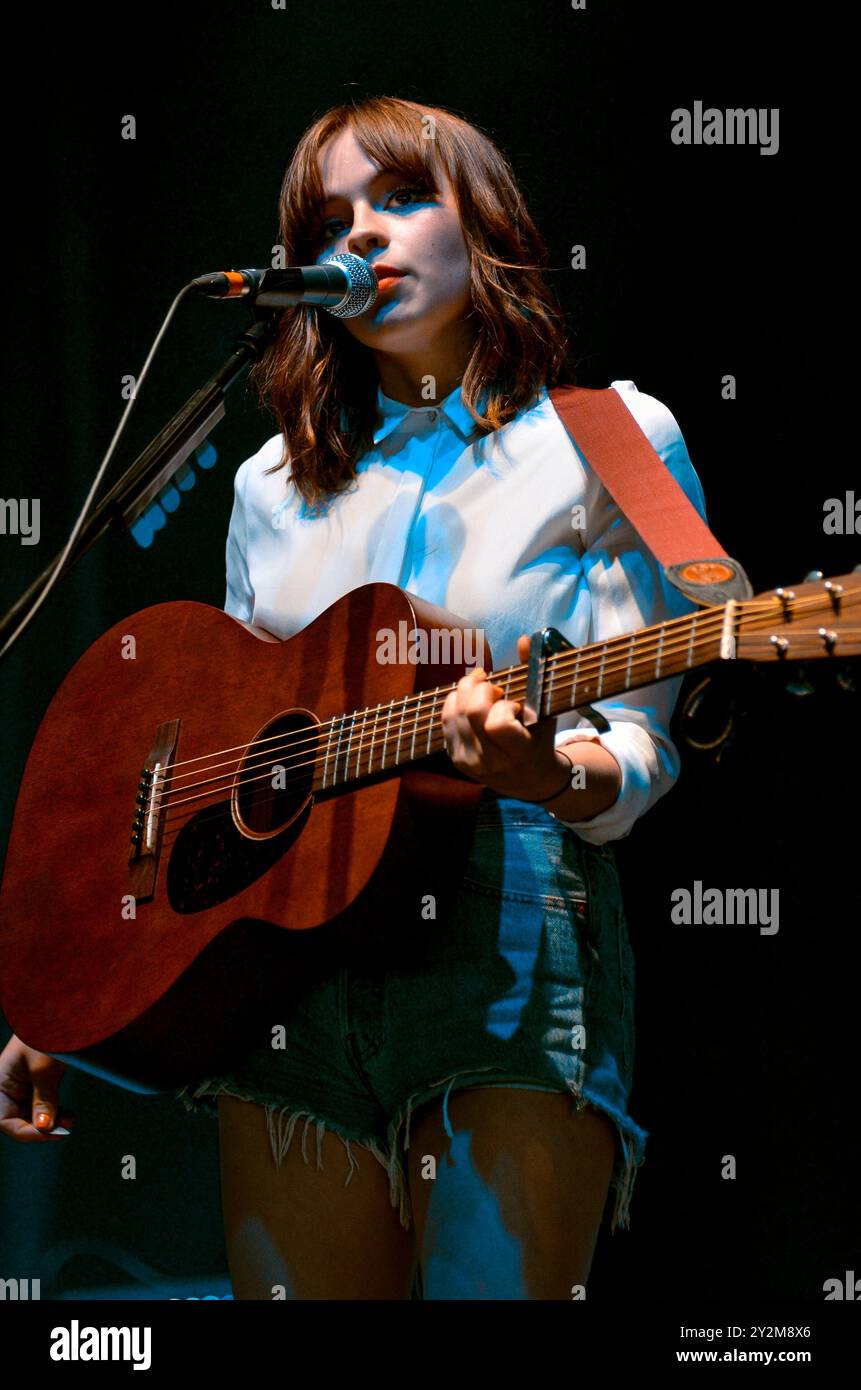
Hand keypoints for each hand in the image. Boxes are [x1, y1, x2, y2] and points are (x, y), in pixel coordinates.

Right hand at [0, 1033, 75, 1143]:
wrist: (63, 1008)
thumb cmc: (47, 1034)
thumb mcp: (45, 1069)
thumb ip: (43, 1100)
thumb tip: (44, 1127)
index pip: (5, 1120)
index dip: (27, 1132)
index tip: (50, 1134)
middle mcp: (8, 1085)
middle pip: (19, 1119)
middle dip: (41, 1126)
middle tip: (65, 1128)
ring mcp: (24, 1082)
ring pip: (33, 1112)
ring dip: (50, 1120)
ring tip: (69, 1119)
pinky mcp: (39, 1078)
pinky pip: (43, 1102)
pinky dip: (55, 1110)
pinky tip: (67, 1114)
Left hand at [440, 633, 570, 800]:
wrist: (530, 780)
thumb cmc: (541, 739)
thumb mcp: (545, 711)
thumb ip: (536, 674)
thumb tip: (525, 639)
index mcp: (519, 753)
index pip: (497, 724)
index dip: (502, 706)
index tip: (512, 705)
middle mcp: (491, 761)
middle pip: (471, 713)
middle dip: (480, 689)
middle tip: (494, 688)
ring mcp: (470, 762)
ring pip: (454, 714)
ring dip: (466, 692)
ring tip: (482, 689)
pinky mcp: (455, 759)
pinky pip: (445, 721)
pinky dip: (454, 702)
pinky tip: (468, 700)